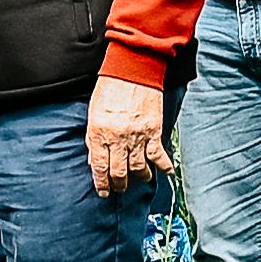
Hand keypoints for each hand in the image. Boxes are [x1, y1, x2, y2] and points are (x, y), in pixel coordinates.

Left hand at [85, 72, 169, 186]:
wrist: (133, 69)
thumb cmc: (110, 88)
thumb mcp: (93, 114)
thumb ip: (93, 139)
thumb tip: (94, 161)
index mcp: (100, 133)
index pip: (100, 167)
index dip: (102, 184)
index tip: (104, 192)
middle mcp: (118, 138)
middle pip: (119, 172)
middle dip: (119, 184)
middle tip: (119, 189)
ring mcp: (137, 136)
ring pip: (139, 167)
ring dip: (139, 177)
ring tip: (139, 179)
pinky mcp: (154, 131)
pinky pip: (158, 155)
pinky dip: (164, 166)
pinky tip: (167, 173)